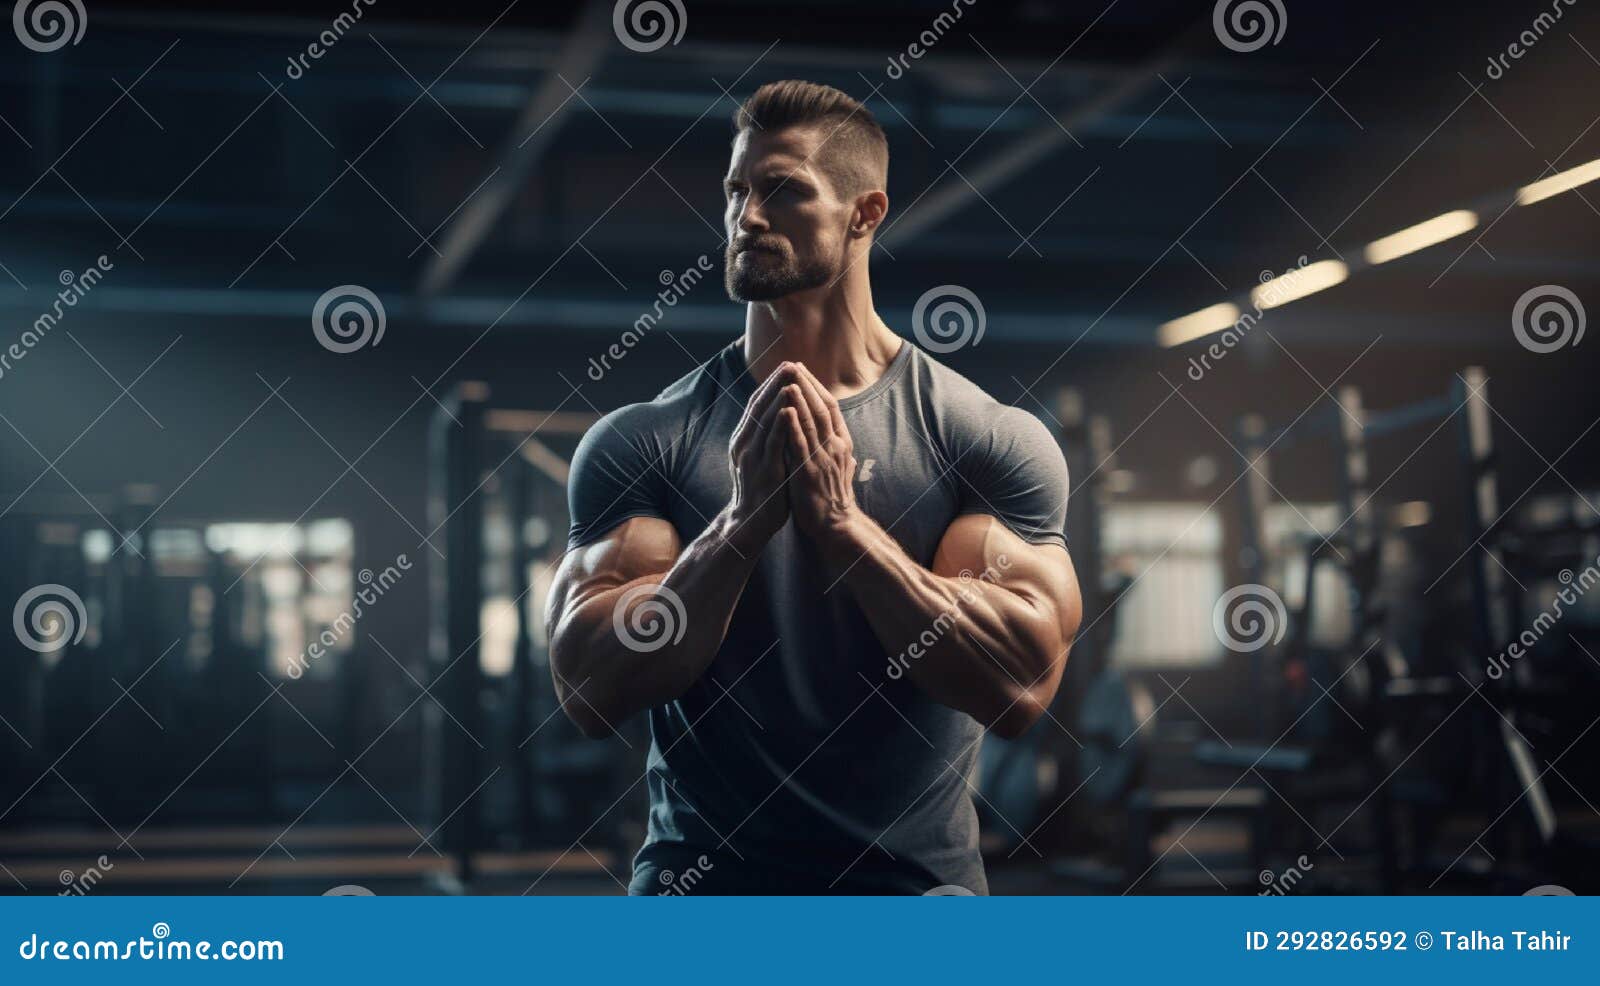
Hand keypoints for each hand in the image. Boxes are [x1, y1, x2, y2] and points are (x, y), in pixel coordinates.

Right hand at [725, 362, 802, 552]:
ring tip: (791, 378)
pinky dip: (779, 424)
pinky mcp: (763, 470)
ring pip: (764, 421)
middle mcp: (744, 444)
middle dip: (774, 384)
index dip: (770, 384)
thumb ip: (768, 438)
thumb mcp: (762, 458)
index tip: (786, 366)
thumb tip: (781, 416)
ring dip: (777, 398)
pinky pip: (771, 443)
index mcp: (744, 439)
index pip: (756, 405)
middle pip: (758, 407)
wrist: (750, 523)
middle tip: (789, 364)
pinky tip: (788, 409)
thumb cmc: (762, 490)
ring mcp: (752, 457)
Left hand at [777, 364, 860, 547]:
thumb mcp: (837, 463)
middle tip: (792, 364)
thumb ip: (832, 443)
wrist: (835, 524)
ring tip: (788, 378)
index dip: (815, 385)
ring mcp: (824, 458)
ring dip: (800, 399)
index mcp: (841, 442)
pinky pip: (801, 444)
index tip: (801, 368)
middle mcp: (835, 446)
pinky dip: (794, 425)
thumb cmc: (832, 494)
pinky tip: (785, 410)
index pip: (830, 406)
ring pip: (813, 422)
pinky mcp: (810, 472)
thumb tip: (827, 426)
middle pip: (822, 407)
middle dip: (806, 384)